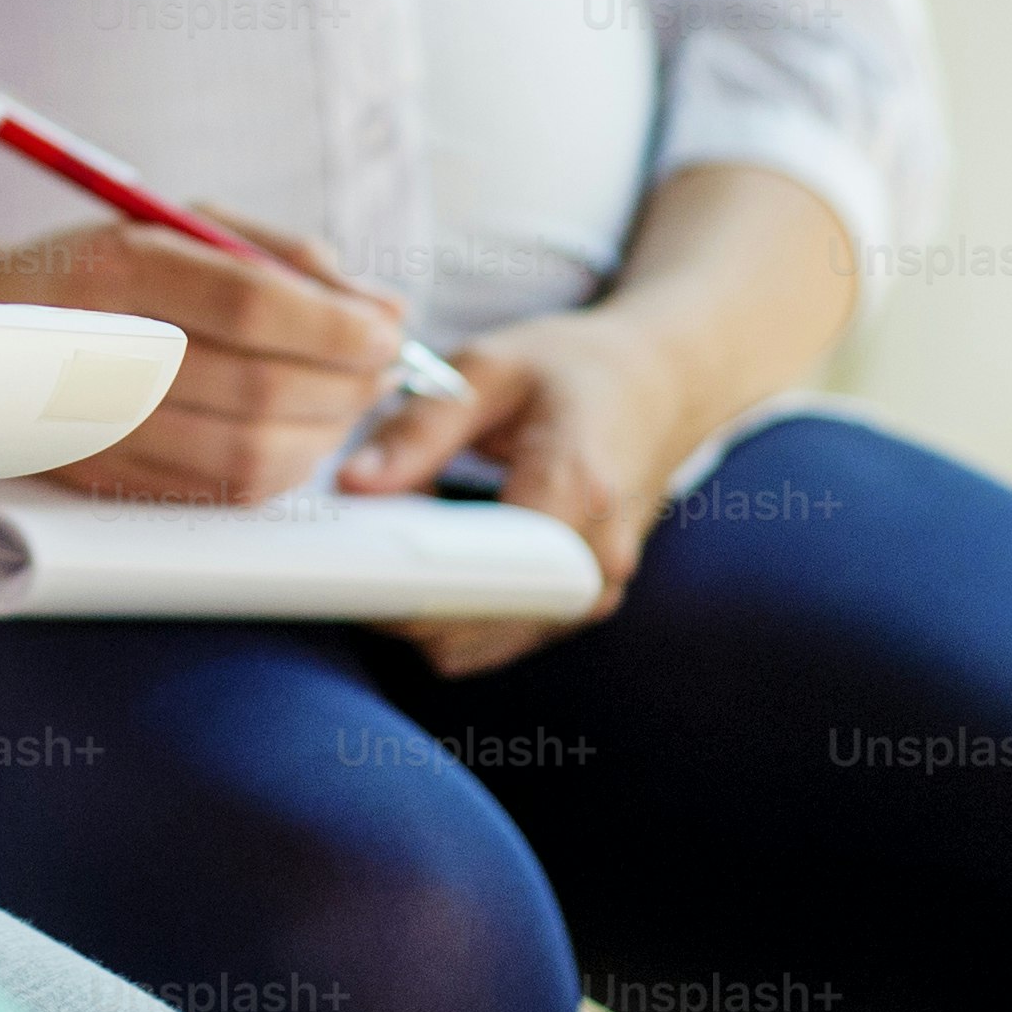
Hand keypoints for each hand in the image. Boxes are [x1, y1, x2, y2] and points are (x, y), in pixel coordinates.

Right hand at [0, 214, 402, 506]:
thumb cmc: (103, 269)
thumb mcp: (181, 227)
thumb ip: (288, 258)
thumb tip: (385, 309)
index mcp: (117, 267)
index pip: (251, 305)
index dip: (335, 325)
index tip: (386, 328)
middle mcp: (99, 349)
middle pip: (260, 388)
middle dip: (348, 383)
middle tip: (381, 366)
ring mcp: (98, 426)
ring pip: (249, 455)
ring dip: (325, 433)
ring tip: (345, 399)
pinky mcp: (106, 479)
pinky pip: (223, 493)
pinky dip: (283, 467)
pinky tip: (295, 431)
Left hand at [384, 308, 710, 678]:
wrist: (660, 384)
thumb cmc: (573, 368)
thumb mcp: (488, 367)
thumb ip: (418, 427)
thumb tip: (351, 486)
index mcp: (576, 488)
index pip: (485, 574)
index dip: (409, 579)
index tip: (354, 560)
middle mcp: (595, 559)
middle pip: (473, 623)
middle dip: (399, 595)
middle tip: (359, 542)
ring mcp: (594, 593)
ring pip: (478, 643)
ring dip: (421, 607)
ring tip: (401, 537)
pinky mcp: (581, 608)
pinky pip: (497, 637)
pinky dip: (451, 611)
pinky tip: (436, 556)